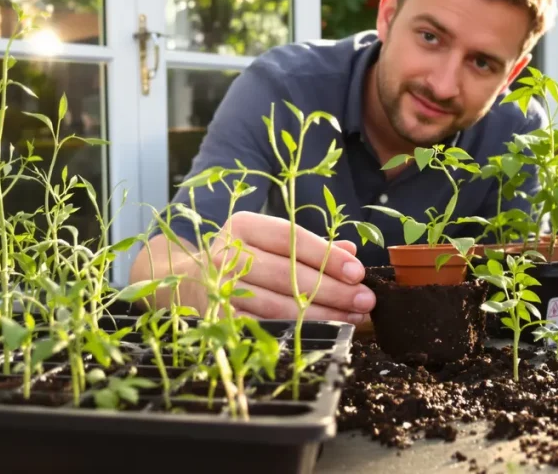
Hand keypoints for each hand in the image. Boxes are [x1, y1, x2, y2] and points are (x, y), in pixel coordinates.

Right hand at [206, 211, 374, 322]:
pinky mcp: (220, 319)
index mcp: (242, 226)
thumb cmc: (244, 258)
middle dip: (332, 289)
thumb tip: (351, 251)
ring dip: (322, 313)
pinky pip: (265, 327)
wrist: (192, 282)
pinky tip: (325, 331)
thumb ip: (309, 246)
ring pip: (279, 304)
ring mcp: (220, 289)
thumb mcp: (271, 242)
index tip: (358, 271)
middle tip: (365, 300)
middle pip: (288, 274)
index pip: (291, 239)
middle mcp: (226, 254)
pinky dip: (298, 331)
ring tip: (353, 317)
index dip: (327, 255)